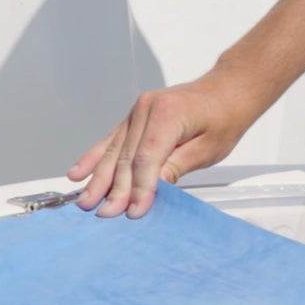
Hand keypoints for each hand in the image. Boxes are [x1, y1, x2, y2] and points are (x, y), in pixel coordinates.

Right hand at [67, 73, 260, 218]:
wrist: (226, 91)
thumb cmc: (224, 117)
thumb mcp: (208, 149)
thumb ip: (176, 167)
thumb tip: (150, 190)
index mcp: (167, 114)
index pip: (146, 158)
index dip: (139, 188)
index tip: (133, 211)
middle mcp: (146, 109)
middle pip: (125, 157)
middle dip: (115, 189)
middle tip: (105, 214)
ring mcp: (136, 112)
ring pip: (113, 151)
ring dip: (98, 179)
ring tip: (86, 201)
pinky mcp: (132, 118)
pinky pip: (109, 141)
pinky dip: (92, 158)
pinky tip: (78, 172)